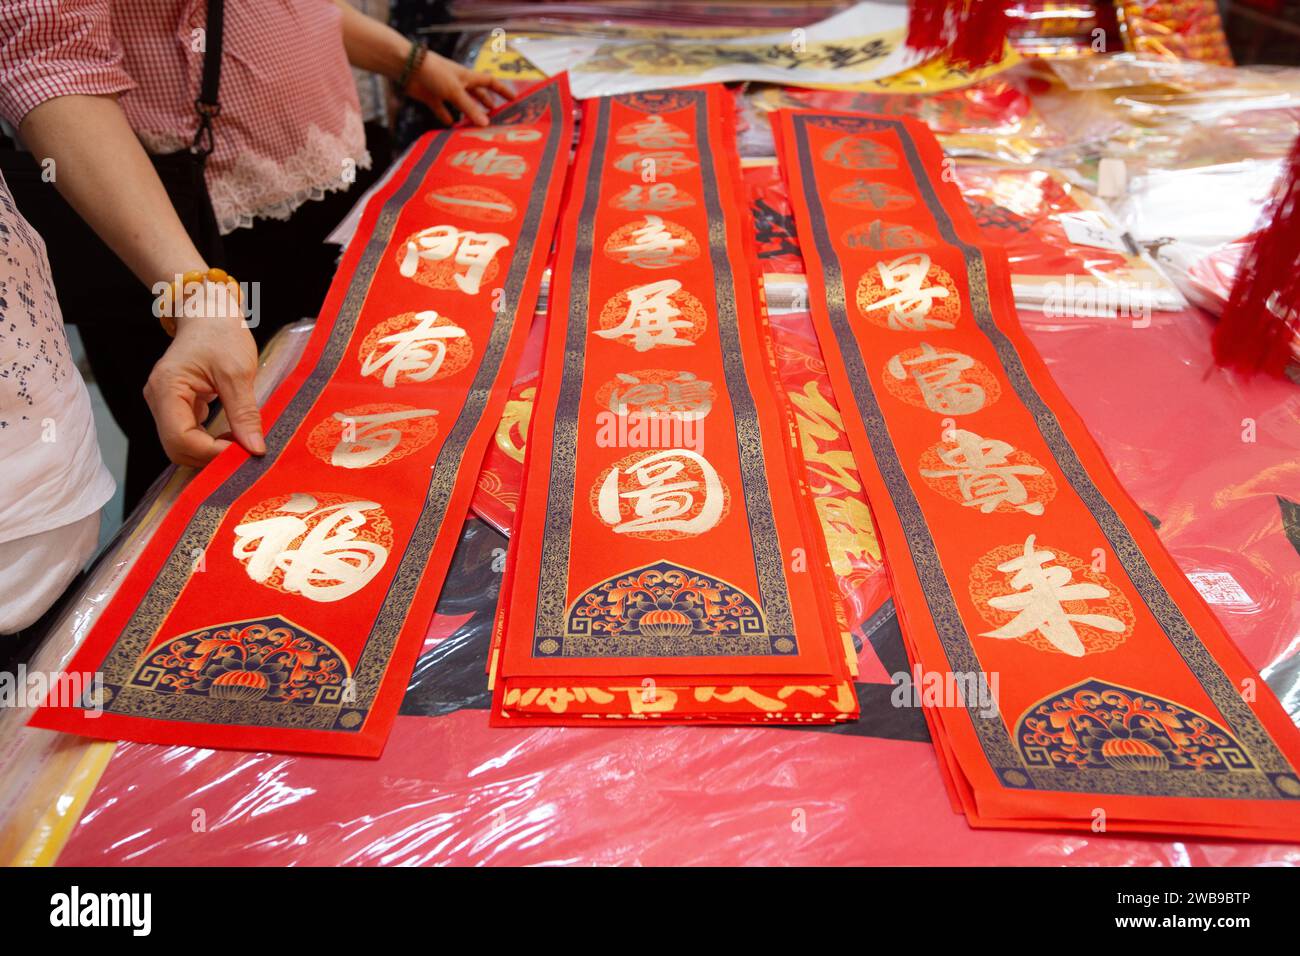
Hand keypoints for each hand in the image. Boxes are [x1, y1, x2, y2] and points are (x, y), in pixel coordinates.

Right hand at [143, 299, 264, 468]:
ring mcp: (165, 404)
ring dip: (210, 452)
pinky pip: (188, 435)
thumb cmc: (221, 333)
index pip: (181, 439)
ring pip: (181, 445)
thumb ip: (244, 412)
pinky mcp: (176, 406)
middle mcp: (158, 399)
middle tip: (245, 455)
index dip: (212, 453)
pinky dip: (209, 442)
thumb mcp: (238, 372)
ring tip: (241, 446)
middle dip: (210, 457)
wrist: (209, 312)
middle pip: (177, 448)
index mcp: (167, 388)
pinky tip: (232, 439)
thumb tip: (254, 448)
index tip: (244, 454)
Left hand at [405, 50, 511, 126]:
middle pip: (477, 94)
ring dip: (469, 112)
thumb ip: (470, 108)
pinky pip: (442, 109)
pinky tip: (451, 126)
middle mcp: (459, 83)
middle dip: (487, 103)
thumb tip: (486, 125)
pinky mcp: (432, 97)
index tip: (513, 99)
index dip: (502, 90)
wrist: (408, 67)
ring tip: (476, 124)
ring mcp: (445, 90)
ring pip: (461, 103)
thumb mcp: (455, 91)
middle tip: (496, 116)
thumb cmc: (435, 73)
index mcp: (468, 77)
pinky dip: (447, 117)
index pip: (490, 82)